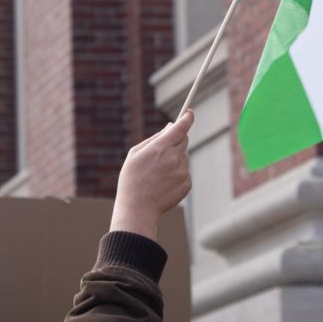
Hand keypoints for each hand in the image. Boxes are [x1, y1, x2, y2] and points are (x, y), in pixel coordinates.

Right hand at [110, 110, 194, 239]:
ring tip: (157, 174)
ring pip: (183, 157)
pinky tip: (163, 183)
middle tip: (163, 150)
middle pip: (184, 140)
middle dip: (176, 141)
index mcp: (160, 147)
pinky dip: (176, 174)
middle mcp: (174, 158)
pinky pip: (184, 172)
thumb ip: (155, 138)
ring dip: (174, 160)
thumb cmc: (132, 179)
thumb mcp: (135, 154)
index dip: (188, 117)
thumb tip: (171, 126)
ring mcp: (182, 171)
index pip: (181, 127)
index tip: (190, 113)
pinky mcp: (187, 183)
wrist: (137, 208)